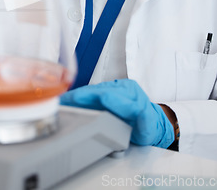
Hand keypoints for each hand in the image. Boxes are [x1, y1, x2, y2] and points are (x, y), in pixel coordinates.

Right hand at [60, 79, 174, 147]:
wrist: (153, 123)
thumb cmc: (148, 128)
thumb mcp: (147, 129)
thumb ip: (142, 119)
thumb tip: (136, 112)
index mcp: (133, 96)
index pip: (109, 95)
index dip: (90, 97)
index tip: (77, 99)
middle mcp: (125, 88)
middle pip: (98, 90)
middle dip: (80, 96)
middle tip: (63, 101)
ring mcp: (118, 87)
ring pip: (94, 90)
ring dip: (78, 95)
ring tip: (63, 101)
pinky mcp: (111, 89)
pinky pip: (95, 91)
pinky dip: (82, 96)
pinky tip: (71, 100)